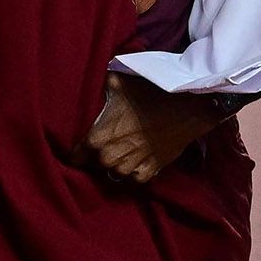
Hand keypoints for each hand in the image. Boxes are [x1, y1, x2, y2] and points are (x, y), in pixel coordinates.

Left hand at [86, 71, 222, 183]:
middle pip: (95, 165)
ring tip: (127, 148)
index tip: (84, 146)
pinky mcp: (147, 173)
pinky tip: (139, 156)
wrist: (185, 108)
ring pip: (114, 172)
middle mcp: (109, 157)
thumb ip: (98, 89)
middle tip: (110, 142)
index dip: (78, 152)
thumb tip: (89, 83)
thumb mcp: (117, 83)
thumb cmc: (149, 93)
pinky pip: (133, 178)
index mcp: (96, 139)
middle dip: (99, 156)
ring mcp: (128, 168)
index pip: (75, 156)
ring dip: (118, 163)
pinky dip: (135, 170)